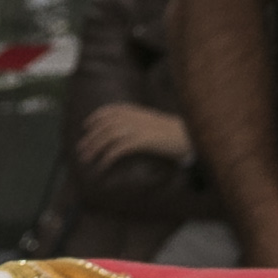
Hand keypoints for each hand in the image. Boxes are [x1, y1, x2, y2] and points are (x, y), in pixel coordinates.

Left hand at [78, 103, 193, 170]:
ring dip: (95, 148)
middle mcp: (139, 117)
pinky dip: (108, 157)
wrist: (196, 137)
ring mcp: (142, 127)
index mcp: (142, 112)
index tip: (86, 125)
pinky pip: (120, 148)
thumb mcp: (158, 125)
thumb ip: (143, 125)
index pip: (114, 110)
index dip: (97, 117)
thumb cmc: (179, 135)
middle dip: (91, 137)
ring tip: (87, 160)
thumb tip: (129, 135)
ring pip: (109, 135)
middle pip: (107, 124)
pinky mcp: (146, 140)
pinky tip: (102, 167)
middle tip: (81, 151)